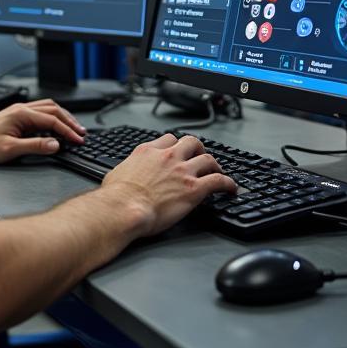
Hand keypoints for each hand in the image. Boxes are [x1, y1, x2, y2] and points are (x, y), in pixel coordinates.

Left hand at [0, 100, 86, 164]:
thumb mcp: (10, 149)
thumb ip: (35, 146)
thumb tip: (55, 144)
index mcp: (22, 114)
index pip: (52, 120)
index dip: (68, 131)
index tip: (78, 140)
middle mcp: (22, 109)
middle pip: (53, 110)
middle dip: (70, 121)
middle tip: (81, 133)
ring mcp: (19, 111)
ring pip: (48, 108)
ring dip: (62, 117)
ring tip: (73, 128)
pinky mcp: (16, 116)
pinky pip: (40, 112)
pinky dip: (52, 117)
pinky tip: (55, 126)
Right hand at [101, 133, 236, 237]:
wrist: (124, 208)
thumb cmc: (116, 196)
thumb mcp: (117, 173)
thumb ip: (128, 169)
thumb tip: (124, 175)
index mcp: (147, 152)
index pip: (168, 139)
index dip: (175, 145)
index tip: (177, 151)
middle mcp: (167, 157)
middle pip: (191, 142)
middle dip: (198, 149)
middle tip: (200, 156)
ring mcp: (182, 172)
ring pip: (208, 159)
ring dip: (215, 165)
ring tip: (217, 171)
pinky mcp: (194, 189)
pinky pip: (219, 181)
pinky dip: (228, 183)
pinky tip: (230, 188)